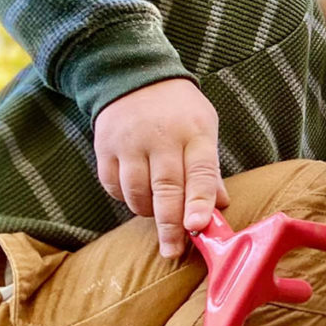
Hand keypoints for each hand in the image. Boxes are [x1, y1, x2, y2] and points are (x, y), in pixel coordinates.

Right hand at [94, 78, 229, 257]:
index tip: (198, 227)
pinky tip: (137, 195)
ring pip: (137, 192)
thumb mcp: (205, 128)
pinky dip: (125, 199)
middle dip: (170, 225)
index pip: (201, 172)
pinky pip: (113, 187)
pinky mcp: (105, 147)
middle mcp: (162, 138)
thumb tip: (219, 206)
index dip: (199, 202)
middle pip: (166, 189)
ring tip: (157, 214)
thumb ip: (209, 169)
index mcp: (195, 133)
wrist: (135, 75)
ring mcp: (130, 142)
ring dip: (148, 212)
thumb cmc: (179, 110)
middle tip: (173, 250)